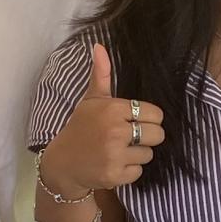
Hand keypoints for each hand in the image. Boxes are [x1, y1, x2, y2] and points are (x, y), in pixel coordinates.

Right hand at [39, 44, 163, 194]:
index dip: (148, 119)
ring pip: (148, 154)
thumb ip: (102, 74)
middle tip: (128, 138)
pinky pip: (139, 172)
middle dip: (146, 137)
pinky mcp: (115, 175)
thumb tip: (99, 46)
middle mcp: (115, 131)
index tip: (133, 121)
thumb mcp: (91, 100)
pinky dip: (129, 171)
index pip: (155, 114)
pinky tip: (114, 165)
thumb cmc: (80, 128)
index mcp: (113, 109)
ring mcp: (115, 154)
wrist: (63, 163)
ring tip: (118, 151)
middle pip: (157, 134)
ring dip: (137, 155)